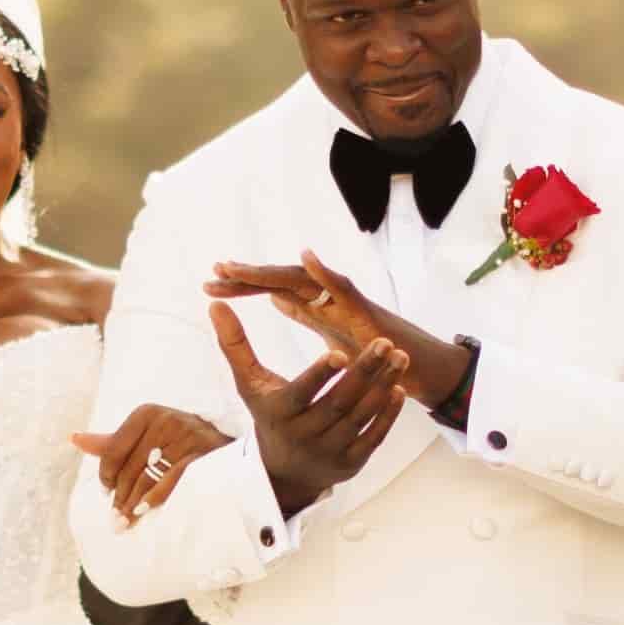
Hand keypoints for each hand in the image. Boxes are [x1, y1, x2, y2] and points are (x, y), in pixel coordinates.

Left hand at [71, 404, 232, 521]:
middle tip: (114, 520)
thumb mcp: (146, 438)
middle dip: (119, 497)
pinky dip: (153, 499)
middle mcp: (165, 420)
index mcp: (147, 413)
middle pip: (129, 468)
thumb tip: (75, 439)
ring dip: (132, 505)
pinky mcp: (201, 455)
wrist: (225, 449)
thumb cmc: (178, 444)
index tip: (106, 492)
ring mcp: (185, 436)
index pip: (114, 449)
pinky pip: (169, 482)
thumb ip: (113, 442)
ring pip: (146, 478)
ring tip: (123, 524)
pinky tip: (143, 511)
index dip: (106, 475)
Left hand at [209, 250, 467, 411]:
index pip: (272, 292)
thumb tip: (278, 297)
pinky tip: (306, 258)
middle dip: (248, 276)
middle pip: (281, 280)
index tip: (209, 287)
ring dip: (272, 271)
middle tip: (214, 271)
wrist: (414, 366)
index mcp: (315, 305)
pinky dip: (326, 271)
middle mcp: (328, 297)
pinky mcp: (365, 309)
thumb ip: (306, 313)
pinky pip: (344, 286)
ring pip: (305, 278)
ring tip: (241, 268)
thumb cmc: (374, 349)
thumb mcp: (330, 332)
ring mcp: (346, 301)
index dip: (243, 289)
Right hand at [209, 303, 407, 518]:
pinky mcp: (351, 463)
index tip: (339, 351)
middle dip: (364, 372)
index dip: (320, 375)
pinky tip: (400, 389)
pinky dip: (388, 415)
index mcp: (280, 413)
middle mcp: (305, 436)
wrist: (284, 472)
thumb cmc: (269, 414)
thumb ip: (235, 344)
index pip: (302, 394)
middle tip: (385, 342)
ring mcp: (330, 452)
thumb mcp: (249, 384)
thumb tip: (214, 304)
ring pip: (361, 417)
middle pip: (339, 403)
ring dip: (383, 387)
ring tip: (400, 357)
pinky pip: (373, 438)